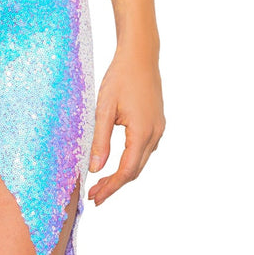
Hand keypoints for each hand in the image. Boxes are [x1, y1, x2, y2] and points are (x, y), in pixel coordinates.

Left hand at [87, 47, 164, 205]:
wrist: (140, 56)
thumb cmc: (120, 78)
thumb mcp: (104, 108)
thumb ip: (100, 140)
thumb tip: (95, 168)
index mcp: (142, 132)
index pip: (127, 171)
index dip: (111, 187)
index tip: (95, 198)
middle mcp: (155, 134)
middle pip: (135, 170)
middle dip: (115, 185)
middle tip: (94, 195)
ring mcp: (158, 128)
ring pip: (140, 161)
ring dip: (122, 174)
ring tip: (101, 182)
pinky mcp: (157, 123)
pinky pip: (144, 149)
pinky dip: (130, 161)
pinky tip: (115, 162)